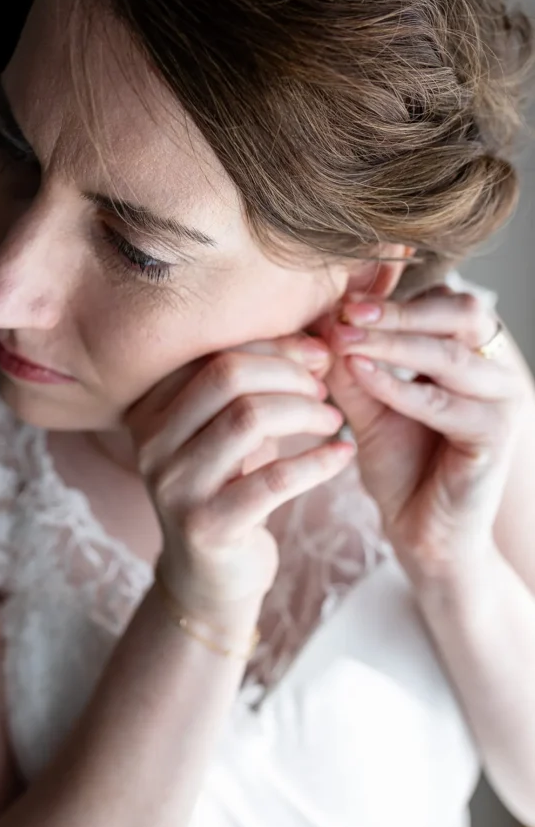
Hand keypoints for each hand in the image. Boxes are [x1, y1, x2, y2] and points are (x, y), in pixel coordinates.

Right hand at [124, 335, 354, 620]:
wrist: (210, 578)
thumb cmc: (230, 489)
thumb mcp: (232, 432)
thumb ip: (259, 386)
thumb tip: (320, 342)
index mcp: (149, 409)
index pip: (213, 353)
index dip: (274, 346)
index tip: (316, 356)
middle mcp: (151, 443)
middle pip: (226, 376)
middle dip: (288, 374)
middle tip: (324, 390)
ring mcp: (174, 487)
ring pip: (248, 419)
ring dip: (304, 412)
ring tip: (333, 420)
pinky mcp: (206, 528)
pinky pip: (273, 480)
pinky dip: (318, 461)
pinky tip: (343, 455)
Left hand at [324, 286, 528, 584]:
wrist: (421, 532)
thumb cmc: (400, 466)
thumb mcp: (367, 406)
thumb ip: (352, 364)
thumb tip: (324, 316)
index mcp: (470, 353)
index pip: (441, 299)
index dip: (392, 295)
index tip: (340, 296)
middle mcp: (495, 369)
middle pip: (459, 311)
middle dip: (398, 309)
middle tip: (346, 310)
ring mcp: (502, 400)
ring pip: (449, 353)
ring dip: (392, 341)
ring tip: (343, 338)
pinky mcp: (495, 435)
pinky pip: (443, 402)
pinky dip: (399, 385)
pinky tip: (361, 374)